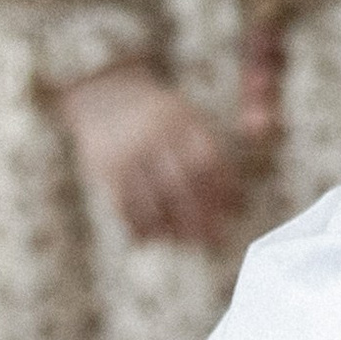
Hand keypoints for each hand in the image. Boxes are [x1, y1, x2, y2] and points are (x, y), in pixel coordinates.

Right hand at [58, 62, 236, 244]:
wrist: (104, 97)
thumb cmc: (158, 117)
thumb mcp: (187, 118)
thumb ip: (210, 153)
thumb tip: (236, 202)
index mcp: (181, 120)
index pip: (207, 160)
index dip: (223, 190)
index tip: (234, 211)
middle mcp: (153, 136)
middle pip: (180, 185)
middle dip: (201, 218)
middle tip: (215, 240)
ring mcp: (126, 154)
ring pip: (151, 200)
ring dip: (171, 229)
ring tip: (186, 242)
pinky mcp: (104, 170)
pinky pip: (124, 207)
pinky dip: (140, 227)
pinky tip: (153, 238)